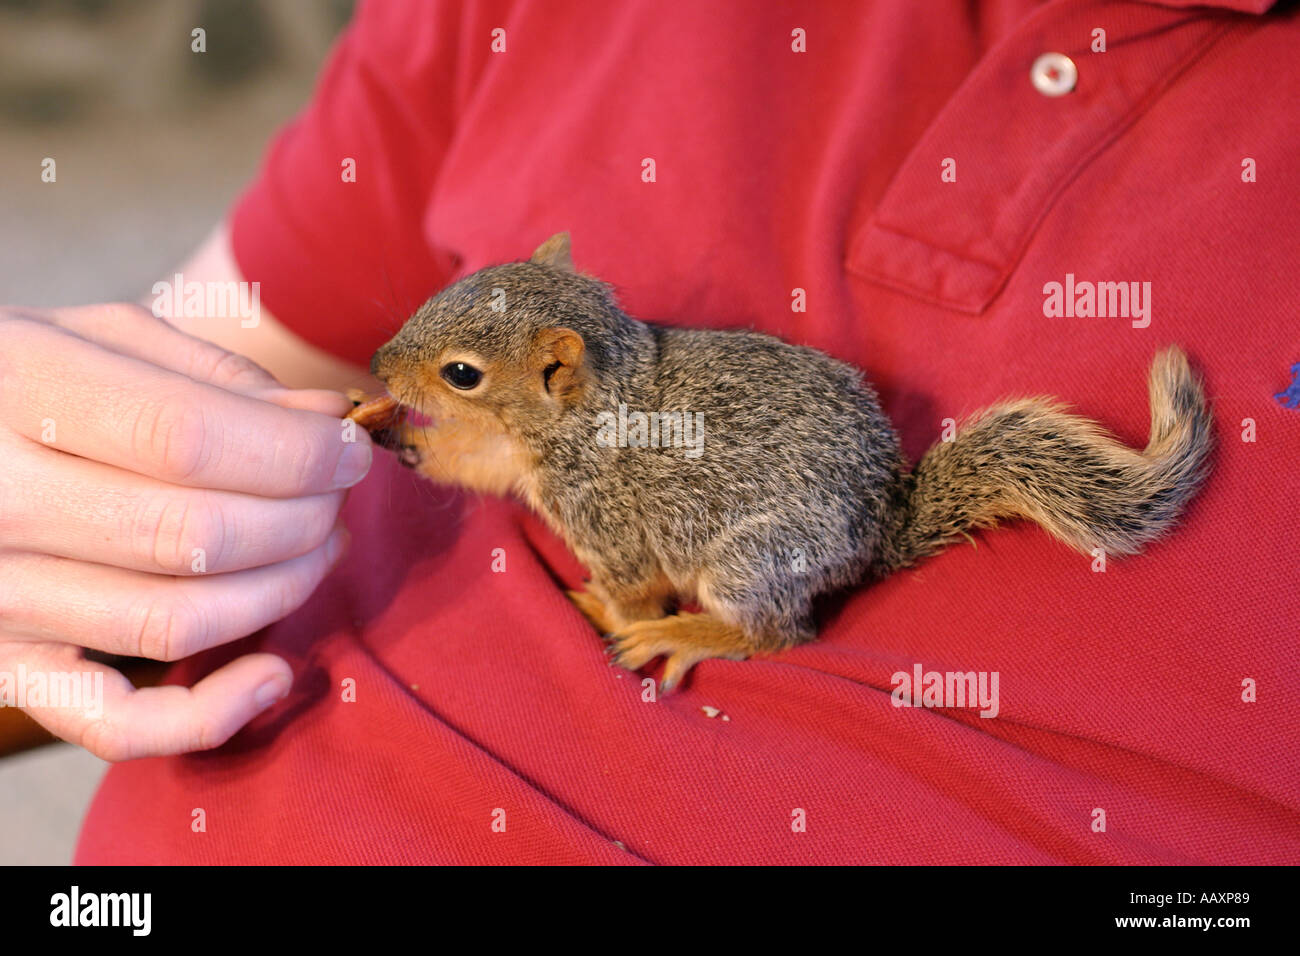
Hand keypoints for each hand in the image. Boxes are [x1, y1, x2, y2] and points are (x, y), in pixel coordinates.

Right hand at [0, 304, 370, 759]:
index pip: (188, 437)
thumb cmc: (33, 385)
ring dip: (283, 589)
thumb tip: (326, 415)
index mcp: (19, 383)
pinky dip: (209, 714)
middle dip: (304, 518)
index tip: (350, 448)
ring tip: (320, 546)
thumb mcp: (106, 339)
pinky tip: (272, 674)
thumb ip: (216, 374)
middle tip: (337, 496)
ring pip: (177, 621)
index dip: (298, 451)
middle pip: (196, 535)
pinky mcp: (7, 664)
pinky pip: (115, 722)